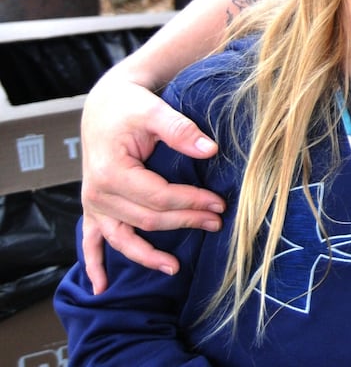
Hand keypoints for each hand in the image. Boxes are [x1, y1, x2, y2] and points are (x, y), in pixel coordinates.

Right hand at [80, 69, 224, 292]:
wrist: (104, 103)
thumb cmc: (129, 105)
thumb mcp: (155, 111)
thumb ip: (181, 130)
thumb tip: (211, 150)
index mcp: (111, 172)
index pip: (159, 197)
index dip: (191, 202)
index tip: (219, 203)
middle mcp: (97, 193)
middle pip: (148, 219)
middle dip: (185, 222)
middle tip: (217, 222)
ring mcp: (93, 203)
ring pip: (123, 238)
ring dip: (148, 256)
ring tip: (175, 269)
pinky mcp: (93, 206)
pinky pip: (90, 242)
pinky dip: (95, 265)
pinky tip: (101, 287)